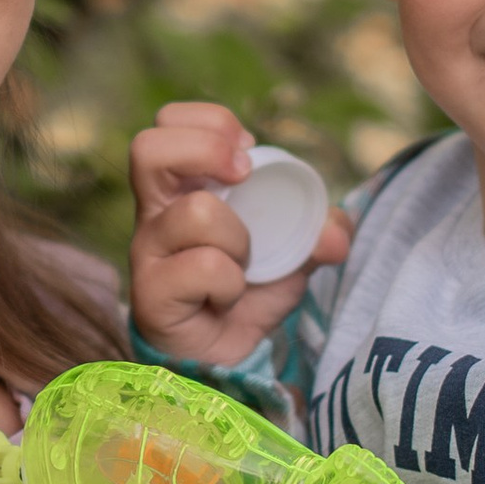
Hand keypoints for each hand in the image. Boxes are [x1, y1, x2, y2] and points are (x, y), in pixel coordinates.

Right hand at [128, 100, 353, 368]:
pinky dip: (231, 283)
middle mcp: (154, 213)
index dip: (210, 123)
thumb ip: (320, 233)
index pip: (168, 125)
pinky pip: (206, 267)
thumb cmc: (247, 293)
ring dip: (239, 237)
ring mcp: (148, 253)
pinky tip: (226, 300)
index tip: (248, 151)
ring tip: (242, 265)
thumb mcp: (293, 254)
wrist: (225, 360)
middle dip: (206, 150)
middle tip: (243, 176)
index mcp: (179, 189)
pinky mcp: (151, 295)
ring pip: (196, 211)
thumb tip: (336, 231)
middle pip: (148, 149)